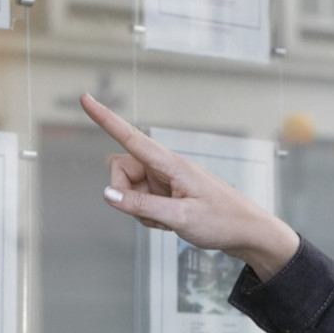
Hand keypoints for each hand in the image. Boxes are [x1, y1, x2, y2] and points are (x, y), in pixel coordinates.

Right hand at [79, 93, 299, 280]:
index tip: (85, 98)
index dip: (105, 118)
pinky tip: (169, 223)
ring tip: (167, 221)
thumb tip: (107, 194)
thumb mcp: (180, 218)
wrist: (249, 234)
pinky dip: (147, 215)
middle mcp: (166, 167)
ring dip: (137, 208)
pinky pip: (142, 200)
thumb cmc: (222, 222)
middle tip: (149, 213)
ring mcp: (167, 180)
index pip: (130, 137)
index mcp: (172, 164)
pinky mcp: (169, 193)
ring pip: (130, 188)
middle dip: (124, 192)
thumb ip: (141, 205)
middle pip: (122, 169)